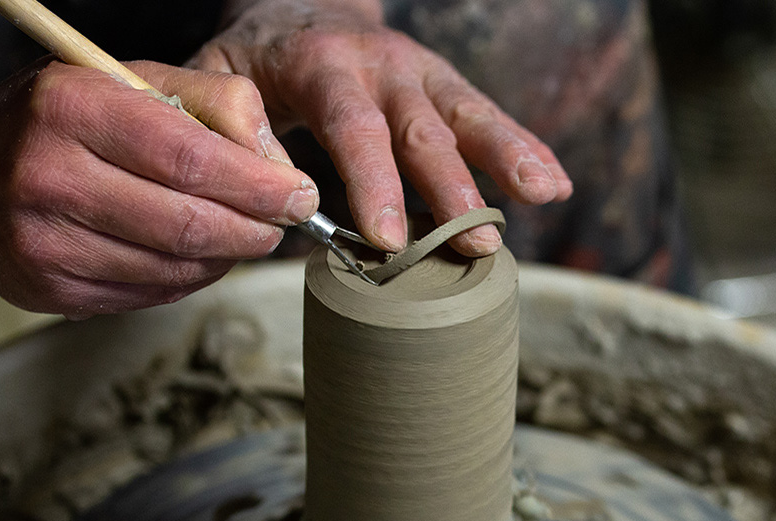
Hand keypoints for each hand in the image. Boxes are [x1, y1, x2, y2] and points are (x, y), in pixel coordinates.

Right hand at [0, 59, 318, 316]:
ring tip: (242, 234)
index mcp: (71, 109)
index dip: (258, 186)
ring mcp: (43, 243)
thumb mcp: (128, 80)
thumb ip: (213, 103)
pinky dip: (190, 279)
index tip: (300, 194)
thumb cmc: (59, 119)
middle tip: (282, 223)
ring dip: (227, 258)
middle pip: (187, 225)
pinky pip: (150, 295)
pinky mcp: (50, 292)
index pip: (190, 159)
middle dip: (254, 229)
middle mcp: (47, 177)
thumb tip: (277, 163)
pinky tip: (196, 255)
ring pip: (174, 269)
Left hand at [189, 0, 572, 255]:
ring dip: (509, 158)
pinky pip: (489, 118)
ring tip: (544, 195)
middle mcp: (382, 64)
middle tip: (476, 242)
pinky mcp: (446, 88)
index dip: (372, 182)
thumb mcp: (220, 78)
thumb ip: (232, 129)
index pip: (353, 126)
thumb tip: (266, 189)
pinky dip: (526, 148)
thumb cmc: (256, 58)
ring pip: (470, 117)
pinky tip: (556, 183)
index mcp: (321, 64)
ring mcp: (422, 74)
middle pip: (423, 129)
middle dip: (452, 189)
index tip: (386, 238)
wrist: (300, 5)